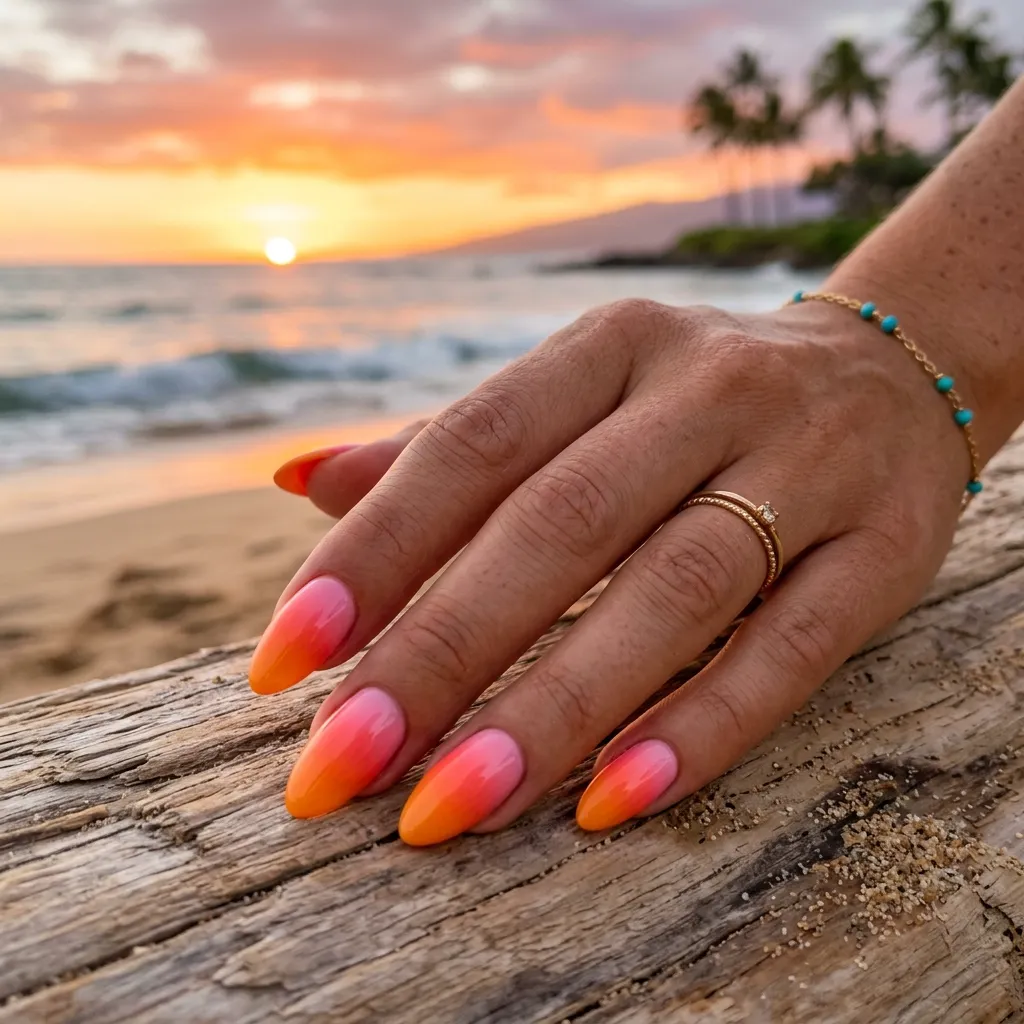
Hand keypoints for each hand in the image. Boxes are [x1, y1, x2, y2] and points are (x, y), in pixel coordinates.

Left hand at [252, 296, 968, 844]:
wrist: (892, 375)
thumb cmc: (689, 404)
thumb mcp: (579, 394)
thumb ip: (446, 447)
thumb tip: (298, 481)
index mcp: (612, 347)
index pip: (475, 443)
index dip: (374, 550)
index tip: (283, 657)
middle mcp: (709, 390)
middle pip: (561, 525)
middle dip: (440, 651)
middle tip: (339, 765)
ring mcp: (809, 467)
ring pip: (673, 594)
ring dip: (553, 708)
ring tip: (448, 806)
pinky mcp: (886, 552)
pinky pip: (790, 650)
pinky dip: (702, 727)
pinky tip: (610, 801)